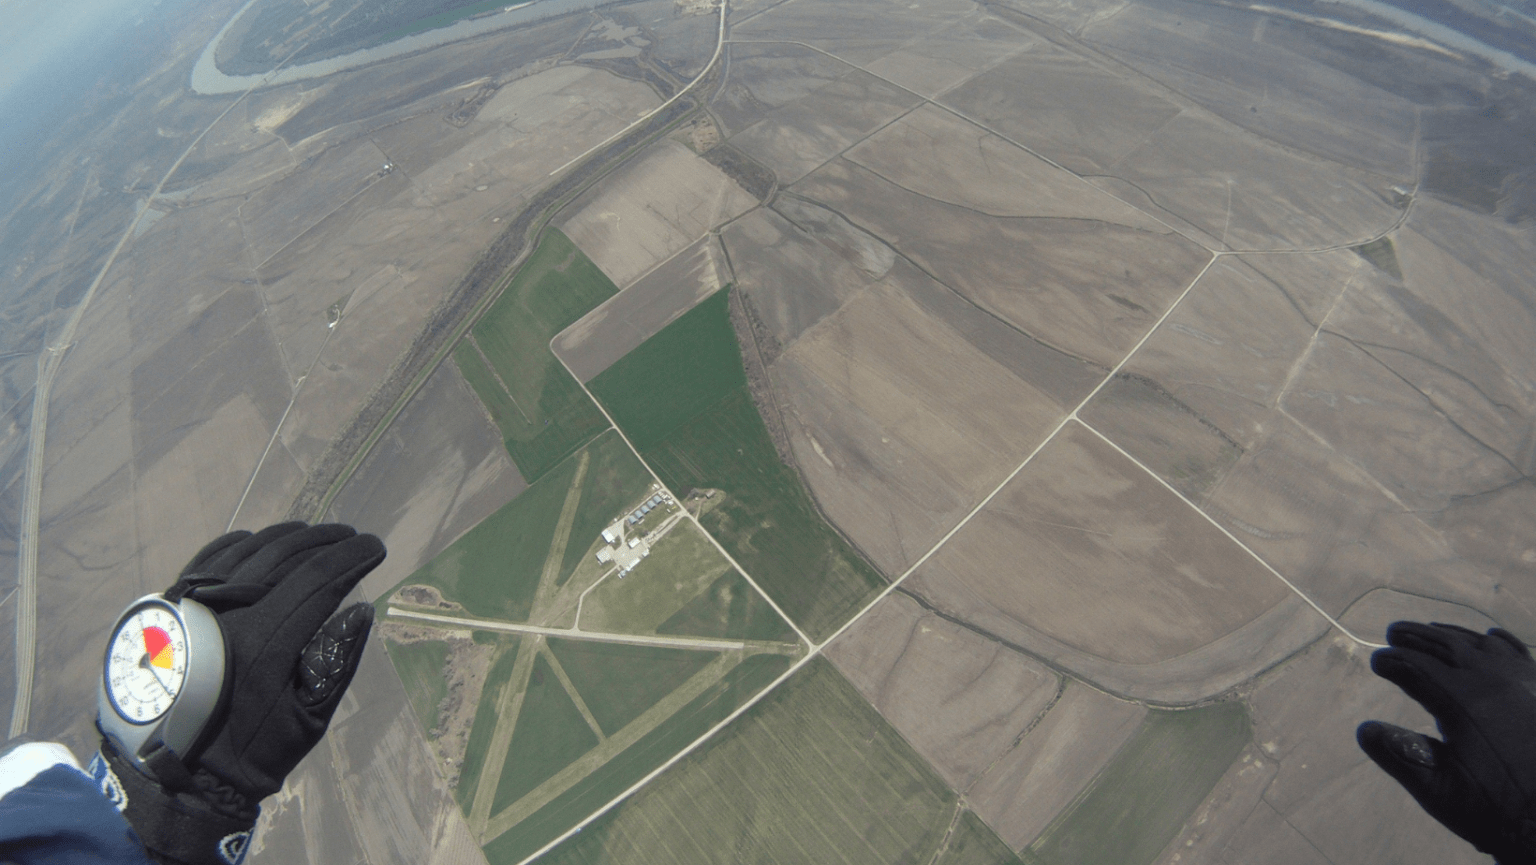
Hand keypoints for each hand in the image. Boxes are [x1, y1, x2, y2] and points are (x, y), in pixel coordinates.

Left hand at [96, 522, 384, 864]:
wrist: (177, 776)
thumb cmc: (253, 751)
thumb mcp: (309, 720)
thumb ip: (337, 661)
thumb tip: (362, 609)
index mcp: (266, 642)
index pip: (318, 580)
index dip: (351, 559)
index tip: (376, 548)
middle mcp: (227, 614)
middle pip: (285, 557)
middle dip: (325, 542)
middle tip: (352, 537)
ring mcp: (191, 606)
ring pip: (247, 551)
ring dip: (287, 538)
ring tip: (314, 535)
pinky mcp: (167, 609)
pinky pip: (207, 560)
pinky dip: (239, 544)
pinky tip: (259, 541)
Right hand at [1358, 620, 1535, 864]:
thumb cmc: (1495, 810)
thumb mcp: (1439, 791)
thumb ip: (1401, 756)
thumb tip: (1366, 729)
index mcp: (1462, 702)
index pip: (1417, 668)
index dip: (1393, 662)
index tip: (1377, 661)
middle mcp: (1494, 682)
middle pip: (1448, 647)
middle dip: (1418, 638)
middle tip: (1394, 632)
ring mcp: (1525, 683)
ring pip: (1483, 646)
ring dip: (1453, 636)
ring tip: (1432, 630)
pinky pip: (1521, 655)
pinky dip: (1501, 642)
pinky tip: (1491, 637)